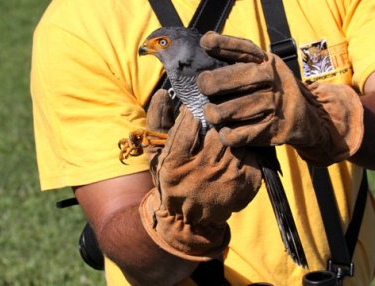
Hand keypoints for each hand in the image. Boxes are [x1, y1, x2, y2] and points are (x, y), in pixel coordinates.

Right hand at [140, 104, 261, 260]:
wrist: (190, 218)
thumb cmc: (171, 179)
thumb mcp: (156, 152)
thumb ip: (157, 121)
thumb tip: (164, 93)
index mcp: (174, 165)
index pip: (187, 127)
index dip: (192, 115)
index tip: (194, 111)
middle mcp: (200, 174)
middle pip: (215, 133)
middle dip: (215, 121)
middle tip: (215, 117)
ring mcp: (225, 180)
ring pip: (235, 140)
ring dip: (232, 131)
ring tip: (226, 130)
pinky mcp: (246, 184)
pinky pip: (251, 152)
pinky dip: (245, 145)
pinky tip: (237, 147)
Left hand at [197, 31, 363, 165]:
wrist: (306, 118)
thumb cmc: (273, 90)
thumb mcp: (263, 67)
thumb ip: (237, 57)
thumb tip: (206, 42)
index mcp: (267, 62)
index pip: (243, 48)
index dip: (223, 44)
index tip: (205, 43)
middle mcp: (272, 80)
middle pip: (234, 79)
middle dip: (211, 83)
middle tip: (204, 88)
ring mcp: (273, 105)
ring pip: (230, 110)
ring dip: (215, 114)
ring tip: (212, 114)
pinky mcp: (272, 130)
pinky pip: (239, 135)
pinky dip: (227, 135)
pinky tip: (224, 131)